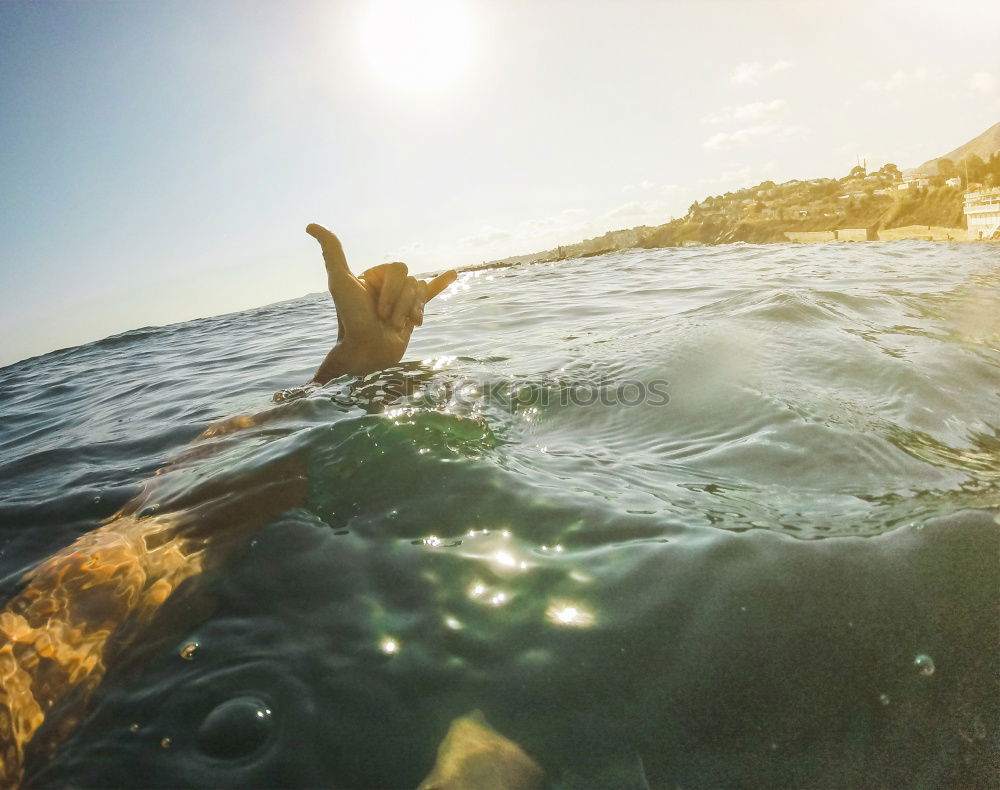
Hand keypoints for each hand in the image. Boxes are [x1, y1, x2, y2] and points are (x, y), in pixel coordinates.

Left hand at [306, 223, 456, 382]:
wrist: (367, 355)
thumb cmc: (352, 320)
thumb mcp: (341, 281)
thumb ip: (331, 253)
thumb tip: (311, 225)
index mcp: (371, 278)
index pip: (397, 269)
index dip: (391, 290)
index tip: (377, 310)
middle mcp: (385, 287)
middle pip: (411, 280)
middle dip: (401, 301)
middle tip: (386, 319)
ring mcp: (400, 300)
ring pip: (419, 292)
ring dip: (410, 310)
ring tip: (397, 326)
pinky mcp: (412, 312)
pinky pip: (429, 292)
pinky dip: (441, 283)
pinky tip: (453, 273)